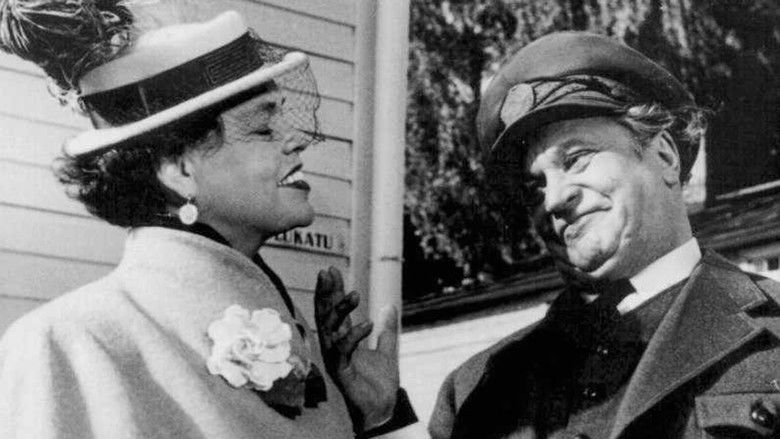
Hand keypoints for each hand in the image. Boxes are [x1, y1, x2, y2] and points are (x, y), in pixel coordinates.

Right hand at [314, 267, 399, 430]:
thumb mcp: (388, 351)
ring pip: (329, 330)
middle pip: (325, 315)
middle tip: (327, 272)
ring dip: (340, 311)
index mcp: (343, 341)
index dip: (332, 291)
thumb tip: (389, 305)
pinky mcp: (341, 373)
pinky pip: (343, 351)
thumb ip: (387, 330)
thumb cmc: (378, 385)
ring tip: (355, 294)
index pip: (334, 311)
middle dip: (325, 293)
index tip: (331, 270)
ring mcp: (335, 359)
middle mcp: (334, 347)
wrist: (384, 411)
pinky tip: (368, 324)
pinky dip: (354, 336)